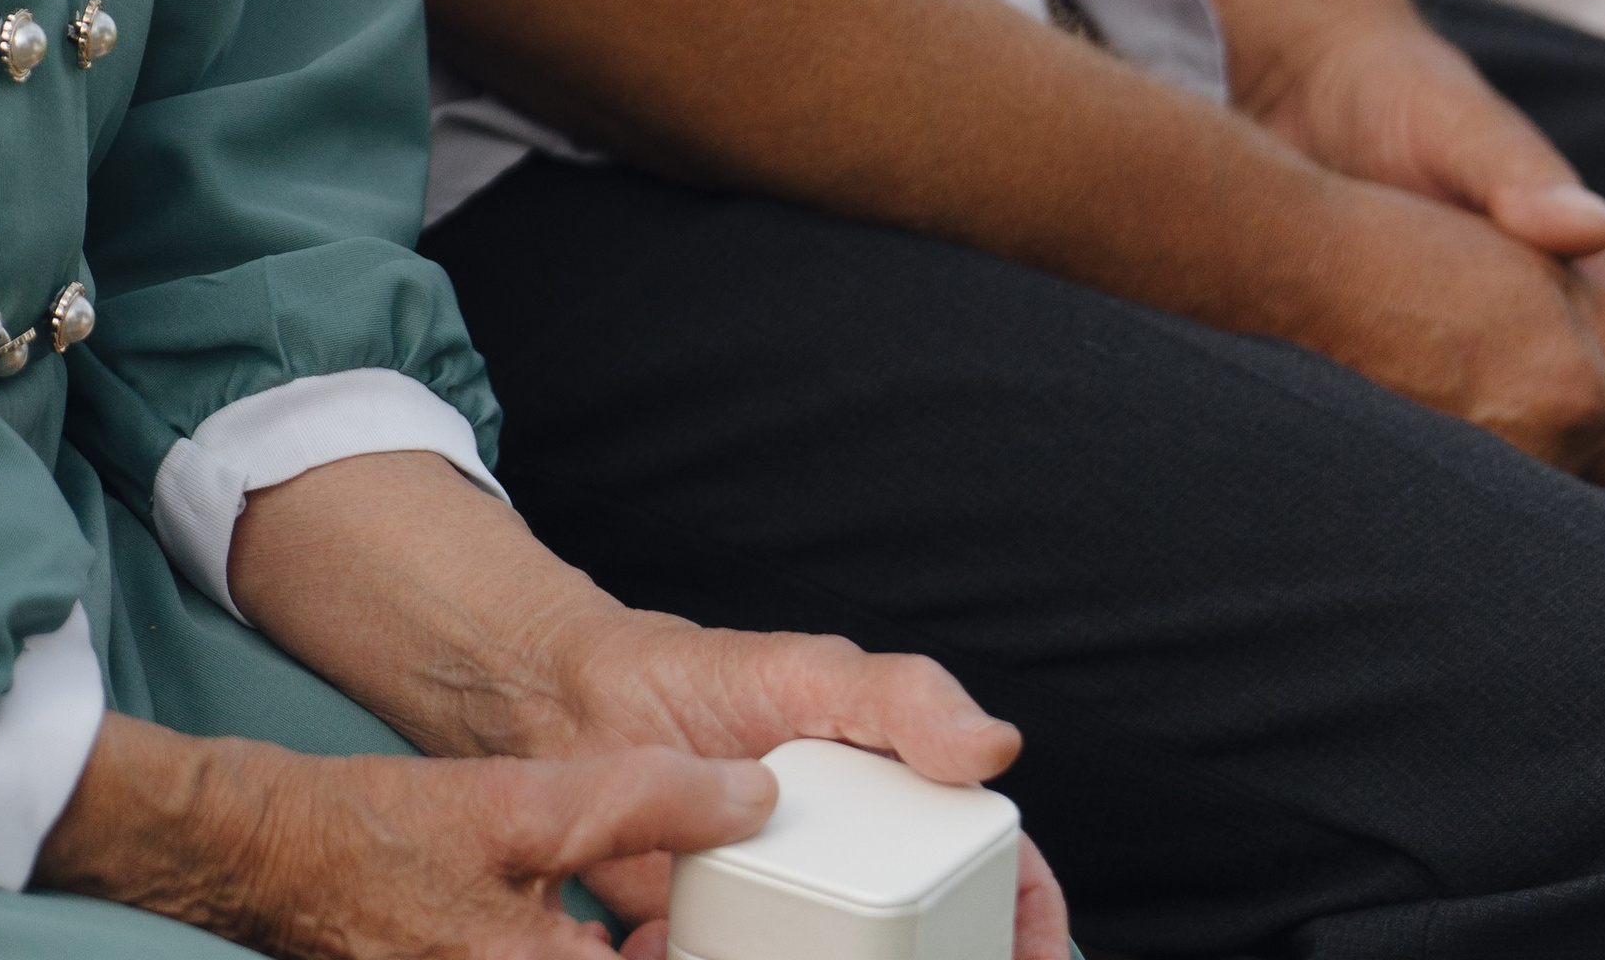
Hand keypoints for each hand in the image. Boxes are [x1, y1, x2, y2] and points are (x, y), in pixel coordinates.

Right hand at [35, 714, 776, 959]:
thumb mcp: (524, 801)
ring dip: (641, 946)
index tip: (769, 932)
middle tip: (732, 916)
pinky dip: (594, 950)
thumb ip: (647, 800)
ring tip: (679, 915)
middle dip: (676, 943)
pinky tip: (608, 927)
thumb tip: (750, 797)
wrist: (269, 851)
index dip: (713, 947)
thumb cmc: (378, 831)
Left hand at [540, 613, 1067, 959]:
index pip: (1000, 874)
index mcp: (904, 806)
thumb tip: (996, 745)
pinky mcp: (731, 954)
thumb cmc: (698, 679)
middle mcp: (862, 873)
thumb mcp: (804, 673)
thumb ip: (898, 699)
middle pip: (935, 946)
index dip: (1031, 927)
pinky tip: (710, 958)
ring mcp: (801, 923)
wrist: (573, 714)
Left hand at [1248, 5, 1604, 496]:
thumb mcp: (1464, 131)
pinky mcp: (1390, 340)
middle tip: (1514, 529)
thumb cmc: (1404, 94)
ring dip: (1484, 470)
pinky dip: (1416, 446)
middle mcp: (1526, 316)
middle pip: (1568, 427)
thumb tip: (1593, 228)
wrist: (1312, 79)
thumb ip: (1522, 179)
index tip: (1603, 500)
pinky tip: (1383, 474)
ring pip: (1495, 434)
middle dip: (1555, 476)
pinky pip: (1419, 416)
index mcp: (1572, 275)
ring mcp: (1460, 334)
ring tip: (1449, 513)